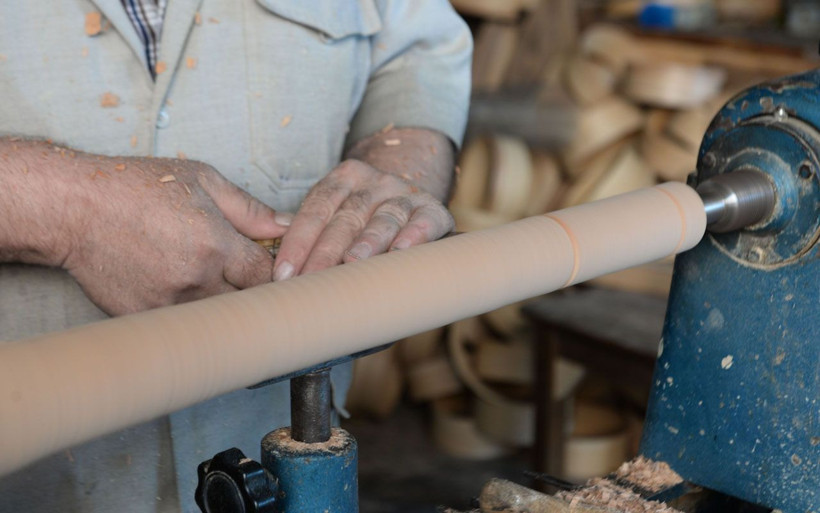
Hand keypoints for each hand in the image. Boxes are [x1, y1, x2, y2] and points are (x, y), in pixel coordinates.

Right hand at [61, 156, 287, 314]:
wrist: (73, 209)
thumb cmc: (137, 188)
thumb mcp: (202, 181)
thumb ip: (249, 210)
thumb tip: (285, 226)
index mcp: (216, 244)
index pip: (267, 274)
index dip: (273, 271)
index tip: (268, 265)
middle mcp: (196, 279)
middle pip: (247, 303)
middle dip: (253, 292)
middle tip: (247, 279)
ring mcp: (169, 303)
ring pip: (217, 318)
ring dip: (224, 306)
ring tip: (214, 282)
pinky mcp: (145, 318)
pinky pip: (183, 325)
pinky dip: (192, 315)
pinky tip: (183, 291)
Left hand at [272, 158, 453, 279]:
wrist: (417, 207)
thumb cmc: (367, 224)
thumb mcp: (342, 217)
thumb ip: (317, 236)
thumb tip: (283, 275)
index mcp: (345, 178)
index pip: (316, 208)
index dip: (298, 241)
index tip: (283, 273)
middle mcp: (375, 182)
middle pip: (346, 217)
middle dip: (325, 252)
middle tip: (310, 281)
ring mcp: (405, 194)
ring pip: (383, 218)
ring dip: (367, 242)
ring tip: (351, 263)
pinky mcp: (433, 210)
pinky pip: (423, 220)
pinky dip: (413, 234)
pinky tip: (401, 251)